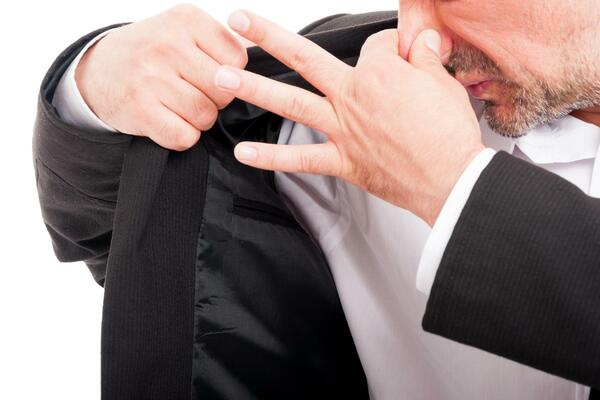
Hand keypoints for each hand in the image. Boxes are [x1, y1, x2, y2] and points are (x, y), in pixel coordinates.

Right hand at [75, 4, 248, 150]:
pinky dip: (181, 137)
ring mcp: (152, 77)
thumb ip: (221, 44)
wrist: (98, 70)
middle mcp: (168, 44)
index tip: (207, 75)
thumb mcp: (182, 32)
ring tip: (177, 107)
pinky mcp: (140, 109)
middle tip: (192, 94)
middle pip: (225, 91)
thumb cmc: (152, 53)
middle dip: (215, 101)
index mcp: (187, 19)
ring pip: (206, 116)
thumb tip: (266, 57)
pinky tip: (167, 122)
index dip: (230, 76)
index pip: (238, 60)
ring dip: (198, 120)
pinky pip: (184, 136)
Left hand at [214, 10, 484, 225]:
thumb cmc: (448, 134)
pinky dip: (270, 158)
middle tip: (239, 22)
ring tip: (223, 77)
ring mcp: (342, 129)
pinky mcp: (342, 161)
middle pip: (304, 57)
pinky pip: (299, 159)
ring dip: (254, 89)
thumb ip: (425, 56)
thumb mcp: (443, 82)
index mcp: (379, 73)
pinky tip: (245, 153)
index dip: (385, 50)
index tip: (397, 57)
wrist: (450, 178)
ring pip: (291, 103)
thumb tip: (421, 39)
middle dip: (268, 36)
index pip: (372, 46)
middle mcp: (352, 96)